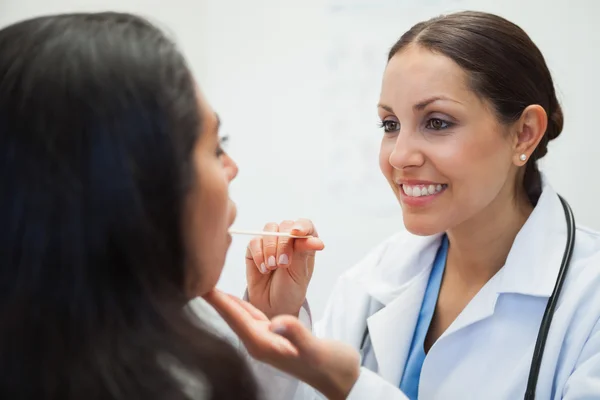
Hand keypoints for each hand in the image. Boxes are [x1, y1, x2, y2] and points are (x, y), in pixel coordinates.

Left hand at [204, 290, 359, 399]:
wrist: (340, 378)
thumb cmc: (330, 365)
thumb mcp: (314, 349)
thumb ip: (296, 334)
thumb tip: (277, 322)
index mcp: (264, 345)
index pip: (235, 317)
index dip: (218, 300)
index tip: (199, 283)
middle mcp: (260, 343)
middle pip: (231, 316)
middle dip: (215, 297)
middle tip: (197, 275)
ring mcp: (266, 341)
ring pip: (239, 316)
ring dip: (225, 300)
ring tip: (209, 284)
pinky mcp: (274, 337)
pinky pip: (251, 317)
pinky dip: (241, 305)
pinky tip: (235, 299)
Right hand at [246, 219, 323, 318]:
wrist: (272, 305)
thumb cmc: (290, 289)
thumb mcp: (300, 273)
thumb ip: (303, 253)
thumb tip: (317, 241)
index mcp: (304, 243)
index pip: (305, 225)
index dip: (302, 225)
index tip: (297, 232)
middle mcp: (287, 239)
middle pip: (285, 226)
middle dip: (283, 244)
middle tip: (283, 264)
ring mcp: (270, 242)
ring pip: (268, 230)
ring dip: (270, 249)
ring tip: (272, 267)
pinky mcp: (254, 249)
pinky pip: (254, 242)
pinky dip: (258, 255)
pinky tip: (263, 269)